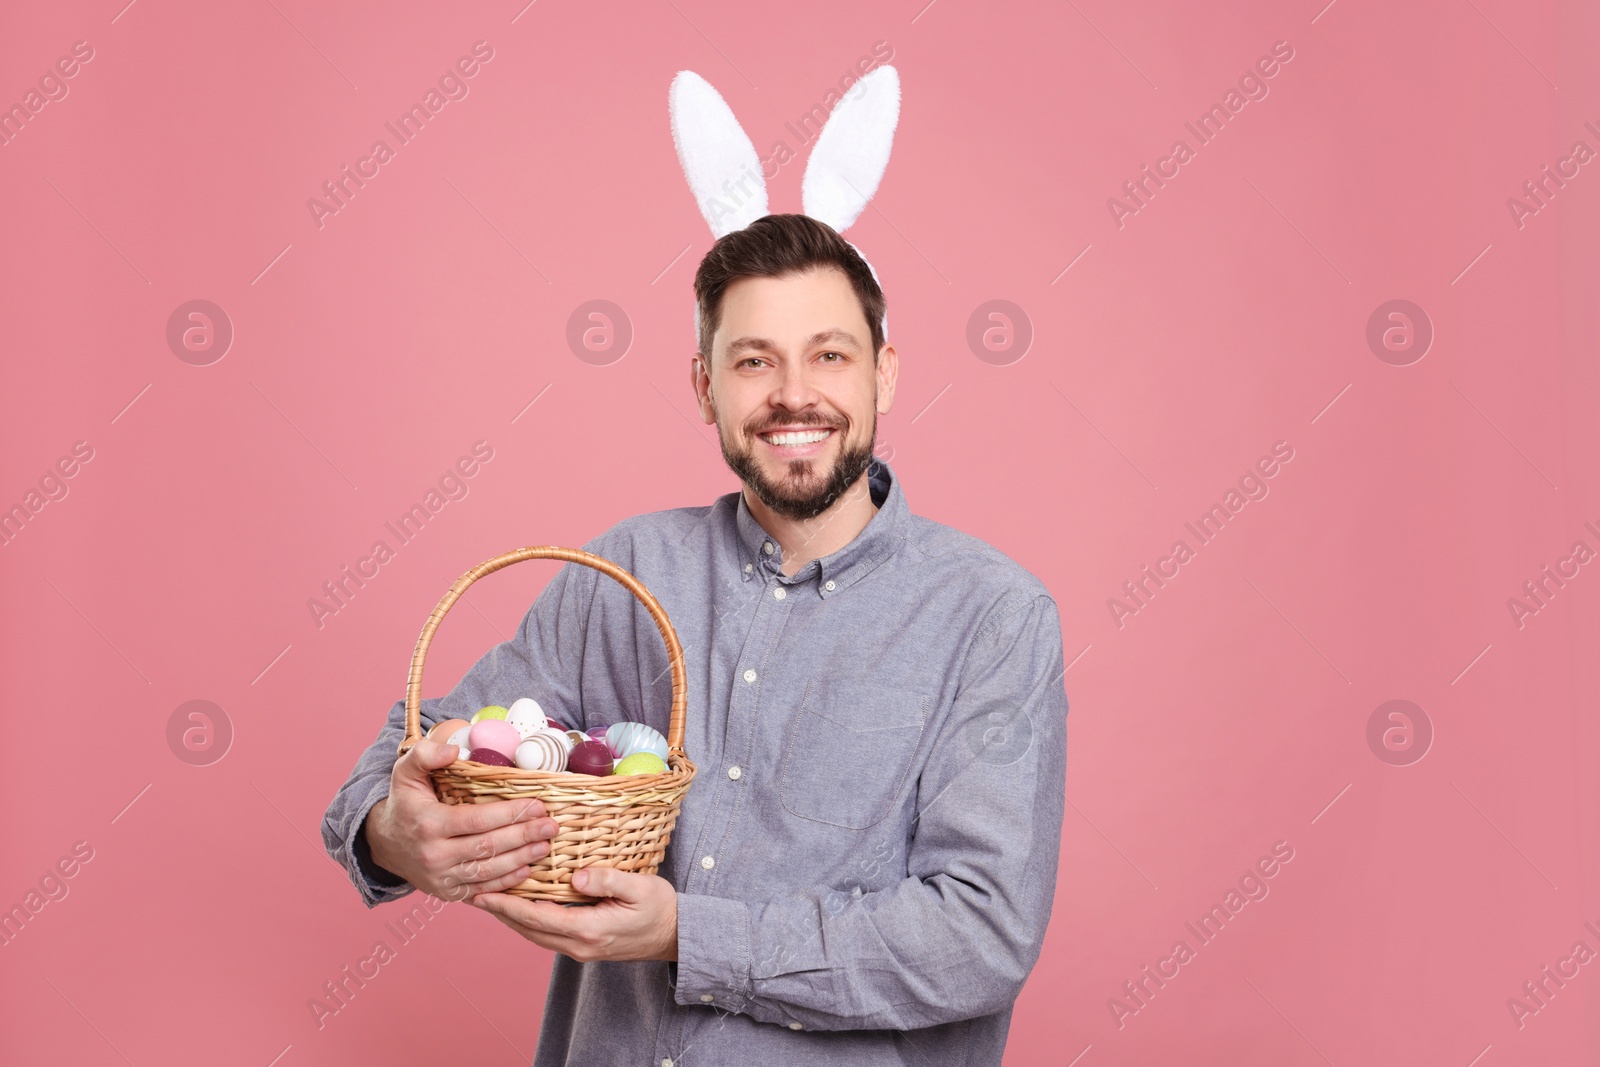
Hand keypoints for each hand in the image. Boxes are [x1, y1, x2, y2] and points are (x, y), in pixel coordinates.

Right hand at [364, 736, 559, 902]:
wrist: (384, 843)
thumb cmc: (404, 802)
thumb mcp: (405, 772)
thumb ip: (425, 755)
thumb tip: (453, 750)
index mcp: (428, 824)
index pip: (477, 820)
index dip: (510, 814)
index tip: (538, 805)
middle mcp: (434, 855)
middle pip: (487, 847)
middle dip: (523, 836)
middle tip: (551, 826)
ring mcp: (440, 878)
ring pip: (487, 872)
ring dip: (520, 859)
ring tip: (545, 846)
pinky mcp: (446, 893)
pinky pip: (480, 890)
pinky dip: (505, 883)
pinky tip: (527, 869)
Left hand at [468, 867, 678, 961]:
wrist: (677, 936)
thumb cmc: (661, 908)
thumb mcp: (640, 887)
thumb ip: (607, 880)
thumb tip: (576, 876)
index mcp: (590, 929)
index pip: (538, 917)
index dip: (508, 905)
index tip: (483, 893)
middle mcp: (579, 944)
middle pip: (528, 929)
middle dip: (499, 911)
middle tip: (473, 892)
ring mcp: (580, 948)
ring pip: (534, 934)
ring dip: (510, 917)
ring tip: (489, 898)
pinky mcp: (583, 946)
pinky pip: (546, 934)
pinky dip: (527, 920)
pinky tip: (519, 906)